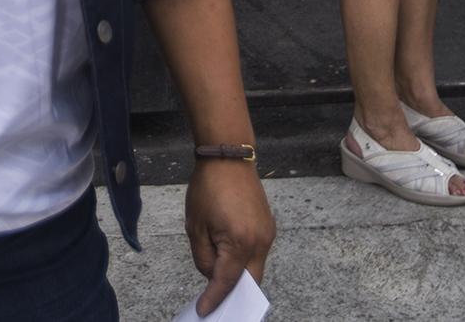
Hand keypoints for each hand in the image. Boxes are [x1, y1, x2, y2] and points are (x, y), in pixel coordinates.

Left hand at [184, 157, 273, 316]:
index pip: (227, 281)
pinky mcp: (269, 227)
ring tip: (218, 278)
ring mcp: (268, 234)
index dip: (214, 298)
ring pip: (255, 268)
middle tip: (215, 301)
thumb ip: (203, 258)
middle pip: (249, 281)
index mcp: (239, 241)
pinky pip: (257, 253)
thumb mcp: (195, 226)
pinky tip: (229, 259)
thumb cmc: (208, 189)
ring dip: (239, 276)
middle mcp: (260, 241)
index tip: (204, 311)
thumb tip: (212, 276)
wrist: (229, 159)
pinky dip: (244, 261)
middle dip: (233, 293)